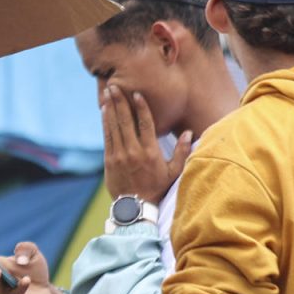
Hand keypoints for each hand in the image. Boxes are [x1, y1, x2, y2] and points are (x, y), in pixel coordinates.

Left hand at [102, 84, 191, 202]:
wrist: (135, 207)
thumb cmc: (157, 188)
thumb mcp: (174, 172)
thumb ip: (182, 151)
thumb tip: (190, 133)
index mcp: (151, 152)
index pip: (146, 124)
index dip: (141, 107)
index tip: (136, 93)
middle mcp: (134, 151)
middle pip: (126, 121)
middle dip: (120, 102)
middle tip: (115, 85)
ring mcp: (119, 155)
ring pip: (114, 127)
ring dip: (111, 108)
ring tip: (107, 92)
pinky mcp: (109, 160)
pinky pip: (107, 137)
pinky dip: (105, 123)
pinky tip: (104, 111)